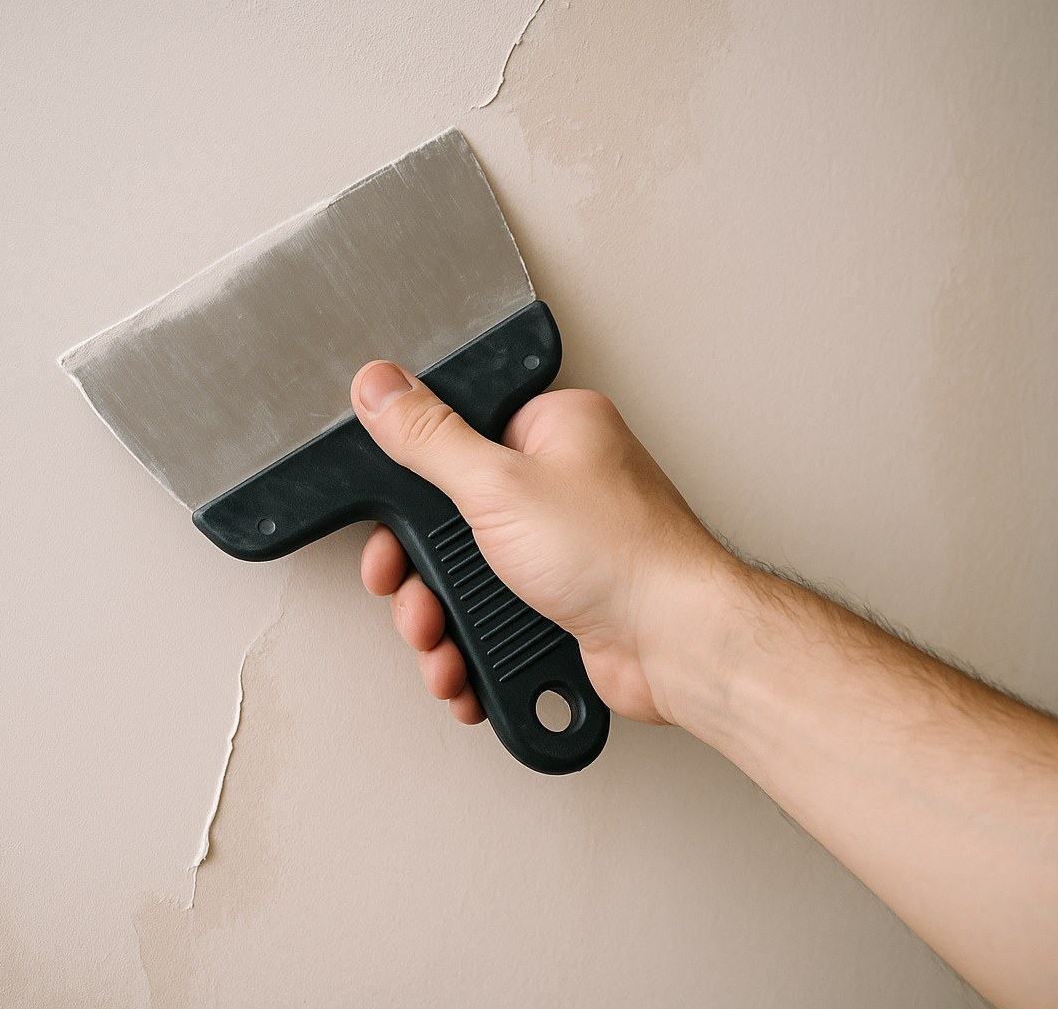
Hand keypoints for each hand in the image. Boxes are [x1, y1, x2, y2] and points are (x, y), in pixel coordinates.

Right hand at [349, 360, 731, 726]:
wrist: (676, 644)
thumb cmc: (621, 554)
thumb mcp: (498, 485)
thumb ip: (429, 438)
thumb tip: (381, 387)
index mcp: (555, 429)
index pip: (455, 440)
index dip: (412, 493)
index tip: (388, 530)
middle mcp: (562, 482)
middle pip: (452, 523)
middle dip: (422, 578)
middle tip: (413, 600)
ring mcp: (564, 546)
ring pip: (470, 581)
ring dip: (443, 623)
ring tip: (440, 647)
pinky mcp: (566, 601)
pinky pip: (498, 620)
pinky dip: (475, 651)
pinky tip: (467, 670)